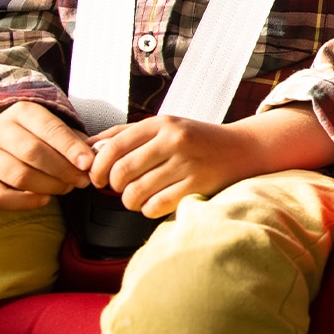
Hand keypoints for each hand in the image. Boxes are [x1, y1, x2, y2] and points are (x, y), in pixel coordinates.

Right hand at [0, 101, 94, 208]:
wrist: (3, 142)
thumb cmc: (40, 137)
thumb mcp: (58, 130)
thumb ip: (77, 142)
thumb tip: (97, 157)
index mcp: (21, 111)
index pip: (49, 128)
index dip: (70, 148)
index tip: (88, 164)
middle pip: (33, 152)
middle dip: (62, 170)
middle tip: (81, 181)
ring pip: (18, 175)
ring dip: (48, 186)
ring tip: (66, 188)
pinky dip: (24, 202)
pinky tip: (44, 199)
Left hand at [88, 106, 333, 217]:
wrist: (245, 150)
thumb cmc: (198, 140)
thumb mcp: (166, 126)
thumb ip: (127, 134)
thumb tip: (88, 146)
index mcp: (163, 123)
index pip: (114, 146)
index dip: (98, 167)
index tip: (97, 178)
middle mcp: (175, 140)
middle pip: (121, 172)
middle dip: (115, 187)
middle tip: (122, 189)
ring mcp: (187, 164)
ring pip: (135, 193)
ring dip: (130, 201)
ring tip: (139, 198)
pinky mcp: (198, 185)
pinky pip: (155, 206)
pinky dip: (148, 210)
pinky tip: (156, 203)